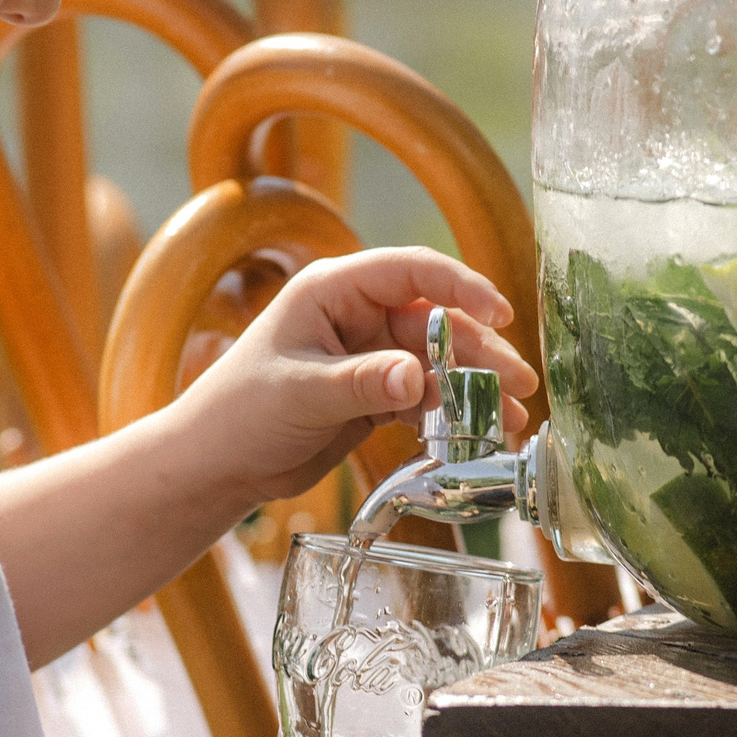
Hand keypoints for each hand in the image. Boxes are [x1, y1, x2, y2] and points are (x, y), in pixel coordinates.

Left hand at [167, 249, 537, 506]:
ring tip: (514, 418)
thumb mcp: (301, 394)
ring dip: (475, 388)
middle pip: (435, 322)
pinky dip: (453, 414)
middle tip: (520, 382)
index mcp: (333, 290)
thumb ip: (363, 383)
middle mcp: (356, 316)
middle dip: (480, 351)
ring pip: (437, 363)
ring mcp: (368, 356)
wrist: (215, 465)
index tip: (500, 313)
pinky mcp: (374, 396)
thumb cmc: (240, 413)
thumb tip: (418, 377)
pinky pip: (425, 397)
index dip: (461, 286)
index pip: (410, 271)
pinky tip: (484, 434)